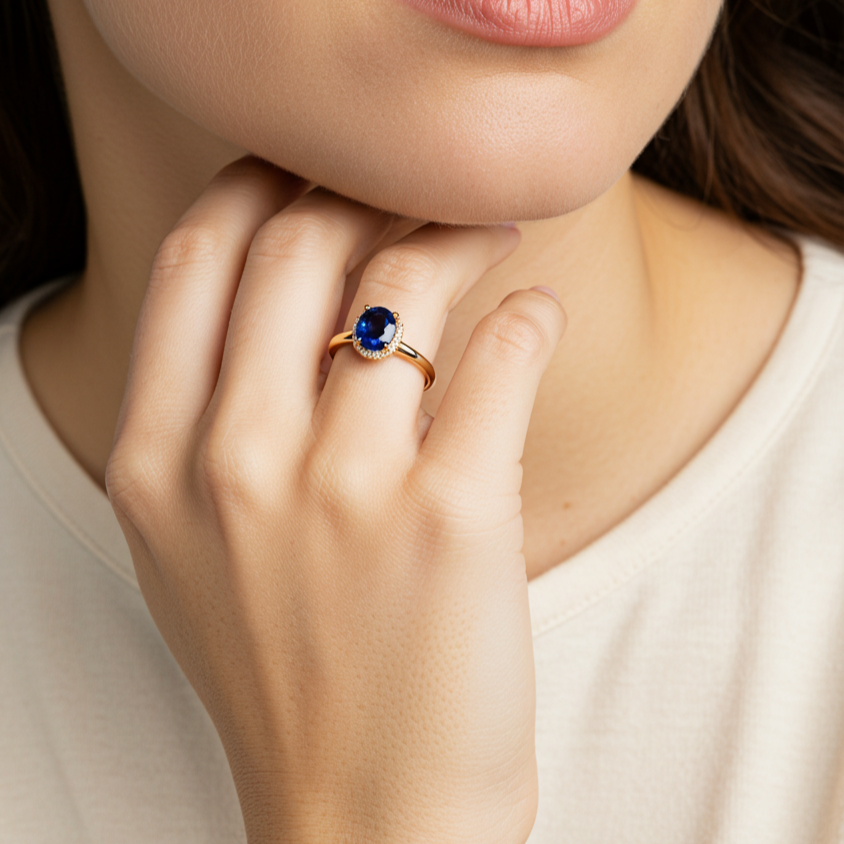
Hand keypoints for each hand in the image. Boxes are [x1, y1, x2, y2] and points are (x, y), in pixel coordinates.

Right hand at [106, 157, 565, 843]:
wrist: (364, 815)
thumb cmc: (286, 676)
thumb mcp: (192, 550)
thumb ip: (205, 423)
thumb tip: (276, 303)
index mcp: (159, 464)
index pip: (199, 260)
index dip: (258, 186)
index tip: (310, 172)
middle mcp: (237, 461)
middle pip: (297, 244)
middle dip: (364, 189)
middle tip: (413, 190)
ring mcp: (344, 487)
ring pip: (405, 281)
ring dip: (458, 231)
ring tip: (490, 231)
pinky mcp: (453, 515)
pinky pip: (501, 353)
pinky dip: (528, 313)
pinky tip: (533, 315)